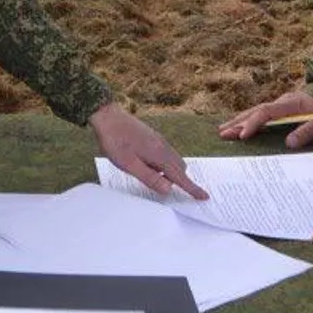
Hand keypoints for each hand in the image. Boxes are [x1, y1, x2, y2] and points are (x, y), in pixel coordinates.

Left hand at [88, 104, 208, 199]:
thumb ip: (150, 178)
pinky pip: (164, 154)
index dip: (192, 188)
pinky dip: (161, 164)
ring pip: (172, 160)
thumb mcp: (129, 165)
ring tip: (144, 173)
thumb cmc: (115, 141)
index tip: (204, 196)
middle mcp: (163, 146)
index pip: (180, 176)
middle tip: (158, 187)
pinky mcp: (152, 138)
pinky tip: (143, 163)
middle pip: (179, 168)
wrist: (108, 116)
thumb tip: (168, 189)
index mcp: (159, 155)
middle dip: (177, 180)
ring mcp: (158, 140)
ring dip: (167, 172)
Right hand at [219, 89, 312, 148]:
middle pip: (256, 111)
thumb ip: (307, 132)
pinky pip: (262, 113)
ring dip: (241, 120)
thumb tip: (289, 143)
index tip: (242, 136)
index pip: (266, 112)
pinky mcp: (285, 108)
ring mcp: (283, 104)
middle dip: (238, 122)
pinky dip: (250, 119)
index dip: (253, 124)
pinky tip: (242, 126)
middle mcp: (284, 101)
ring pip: (257, 111)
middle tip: (222, 133)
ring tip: (224, 129)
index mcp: (291, 104)